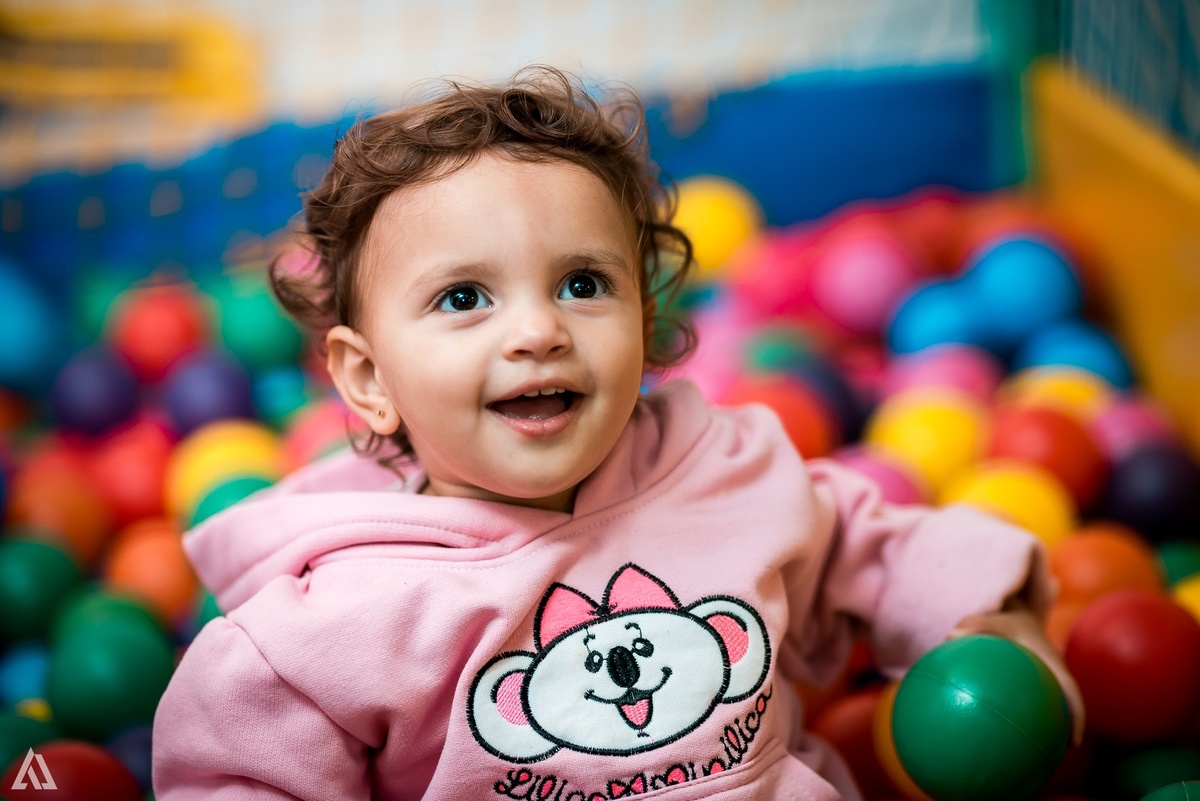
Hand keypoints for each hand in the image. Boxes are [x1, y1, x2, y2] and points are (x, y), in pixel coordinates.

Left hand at [950, 600, 1085, 745]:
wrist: (1014, 613)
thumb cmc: (1002, 620)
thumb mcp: (989, 619)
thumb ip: (972, 626)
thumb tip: (949, 635)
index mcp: (1051, 661)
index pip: (1071, 691)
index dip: (1076, 716)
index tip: (1074, 742)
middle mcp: (1052, 674)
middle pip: (1066, 706)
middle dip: (1065, 731)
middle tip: (1058, 756)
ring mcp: (1044, 680)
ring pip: (1050, 707)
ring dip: (1046, 730)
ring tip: (1033, 756)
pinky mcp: (1033, 684)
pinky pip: (1031, 703)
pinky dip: (1022, 718)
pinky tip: (1000, 733)